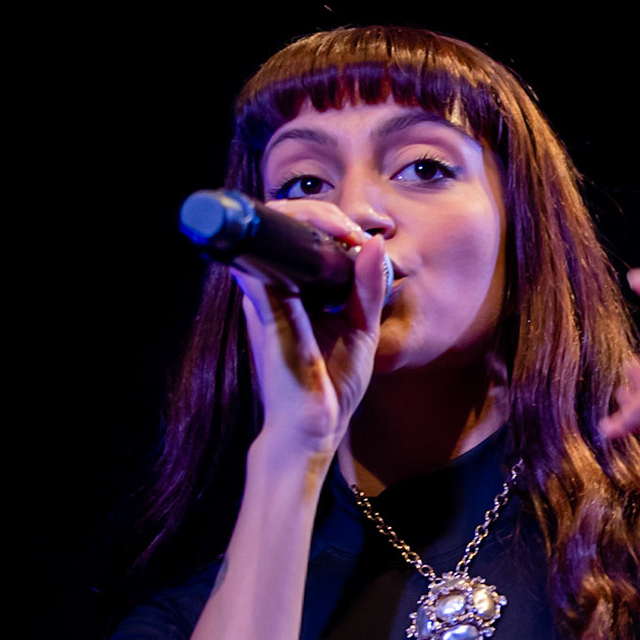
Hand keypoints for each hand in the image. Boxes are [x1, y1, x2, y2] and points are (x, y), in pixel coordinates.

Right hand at [231, 199, 390, 456]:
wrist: (313, 427)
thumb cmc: (333, 382)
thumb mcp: (361, 328)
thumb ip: (367, 288)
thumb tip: (375, 243)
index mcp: (295, 291)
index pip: (298, 236)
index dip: (327, 220)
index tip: (363, 232)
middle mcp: (274, 288)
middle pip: (282, 226)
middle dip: (319, 212)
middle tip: (354, 228)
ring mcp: (264, 297)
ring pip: (272, 234)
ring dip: (308, 218)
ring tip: (345, 230)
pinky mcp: (265, 312)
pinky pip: (266, 264)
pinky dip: (294, 243)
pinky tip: (332, 241)